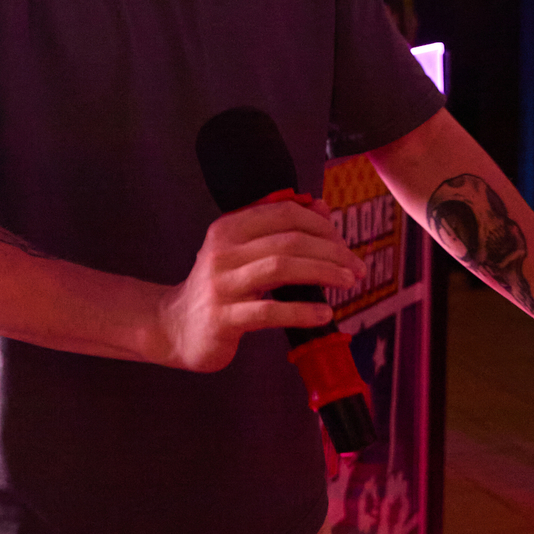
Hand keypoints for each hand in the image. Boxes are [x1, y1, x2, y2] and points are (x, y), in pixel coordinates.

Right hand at [154, 198, 366, 372]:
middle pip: (289, 240)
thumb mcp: (243, 252)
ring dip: (323, 273)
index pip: (284, 213)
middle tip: (357, 268)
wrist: (177, 326)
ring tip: (348, 283)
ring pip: (282, 268)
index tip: (343, 243)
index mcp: (229, 227)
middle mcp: (223, 251)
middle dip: (332, 252)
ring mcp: (222, 284)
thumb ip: (279, 229)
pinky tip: (324, 314)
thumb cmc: (219, 288)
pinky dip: (303, 311)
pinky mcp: (225, 318)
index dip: (321, 225)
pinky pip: (271, 311)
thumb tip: (321, 207)